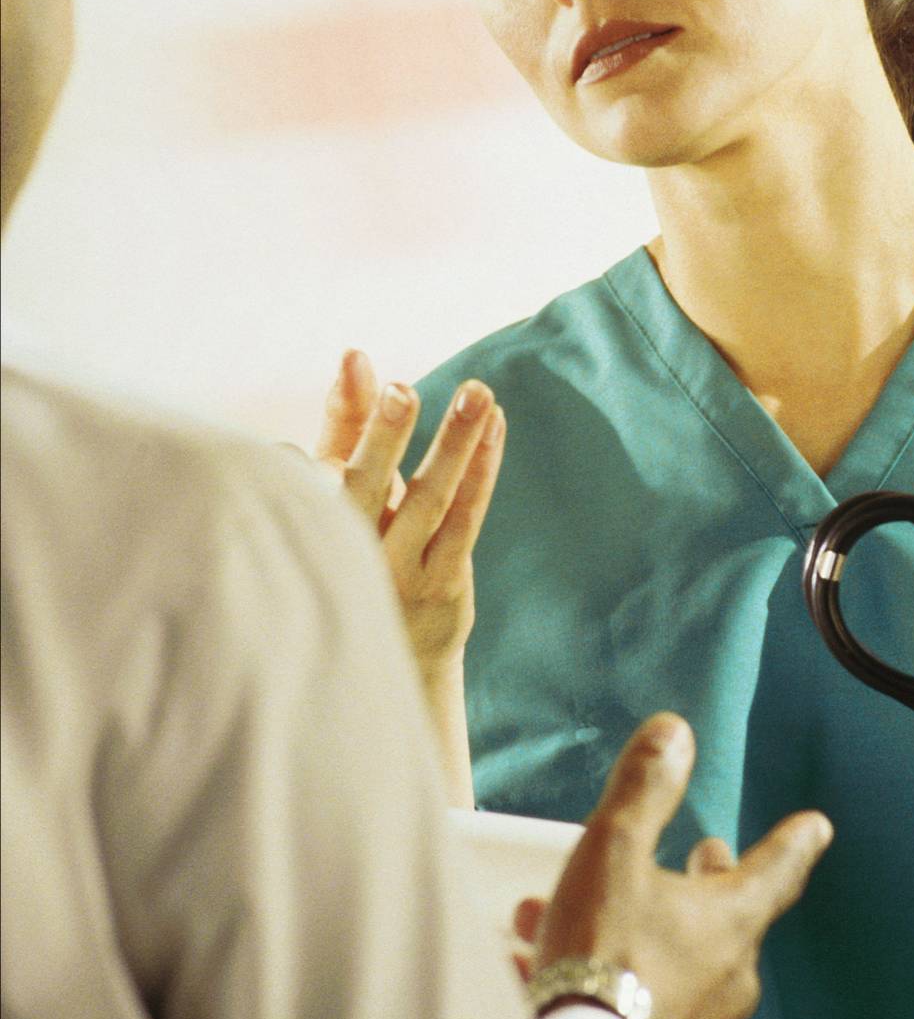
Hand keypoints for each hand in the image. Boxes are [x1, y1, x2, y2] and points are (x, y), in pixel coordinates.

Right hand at [314, 349, 504, 675]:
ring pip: (429, 500)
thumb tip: (356, 354)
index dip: (336, 429)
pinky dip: (481, 470)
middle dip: (383, 436)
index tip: (357, 373)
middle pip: (366, 487)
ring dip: (454, 443)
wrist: (388, 664)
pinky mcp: (444, 584)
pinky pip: (466, 520)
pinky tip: (495, 426)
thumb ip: (346, 424)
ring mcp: (400, 573)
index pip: (314, 472)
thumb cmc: (357, 554)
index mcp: (312, 527)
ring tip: (476, 392)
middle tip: (402, 390)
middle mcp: (350, 553)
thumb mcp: (340, 494)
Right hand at [520, 713, 833, 1018]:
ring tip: (579, 921)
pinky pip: (652, 1015)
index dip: (794, 842)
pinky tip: (560, 980)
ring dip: (641, 935)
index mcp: (731, 922)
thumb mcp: (613, 852)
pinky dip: (620, 988)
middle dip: (705, 885)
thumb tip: (676, 733)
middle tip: (698, 860)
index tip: (816, 827)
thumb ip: (644, 790)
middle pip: (729, 920)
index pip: (777, 869)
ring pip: (679, 967)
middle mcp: (731, 980)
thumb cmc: (600, 955)